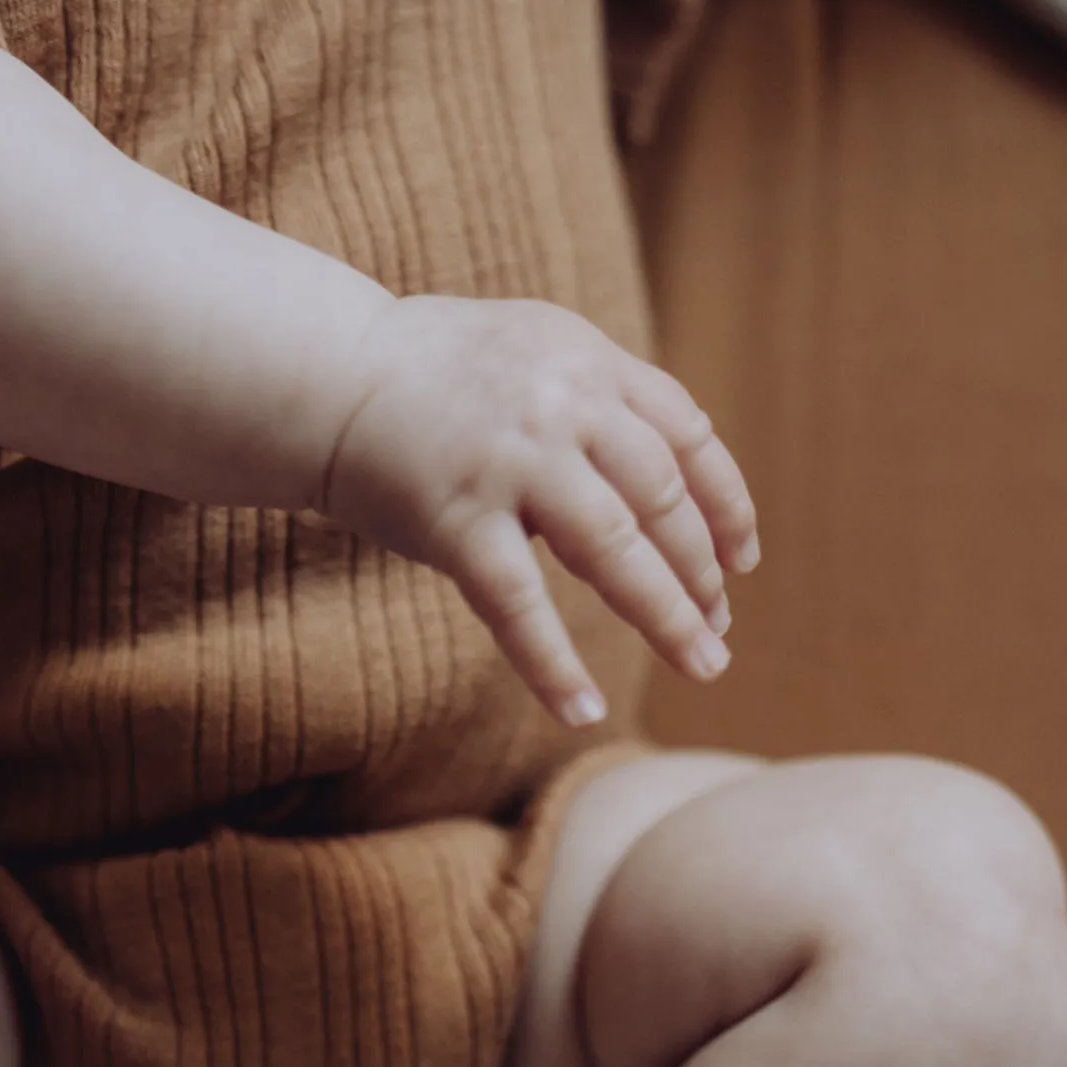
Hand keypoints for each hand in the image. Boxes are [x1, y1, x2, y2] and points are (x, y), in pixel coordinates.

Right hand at [320, 295, 759, 725]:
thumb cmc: (427, 377)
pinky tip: (583, 711)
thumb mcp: (531, 356)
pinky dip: (554, 665)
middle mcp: (562, 406)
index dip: (724, 505)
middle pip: (663, 499)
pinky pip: (519, 605)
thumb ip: (595, 403)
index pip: (687, 437)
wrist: (324, 374)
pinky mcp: (455, 518)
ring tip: (701, 664)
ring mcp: (510, 462)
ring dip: (666, 616)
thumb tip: (661, 482)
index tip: (741, 562)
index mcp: (589, 364)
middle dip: (702, 575)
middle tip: (719, 634)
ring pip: (615, 550)